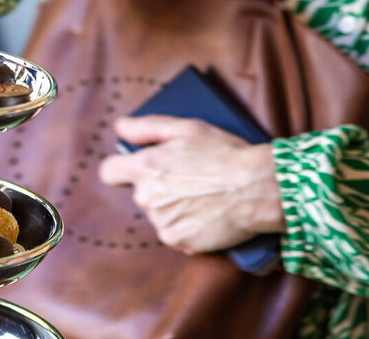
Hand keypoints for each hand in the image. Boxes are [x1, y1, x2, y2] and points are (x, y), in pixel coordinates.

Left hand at [99, 116, 284, 254]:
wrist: (260, 188)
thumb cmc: (224, 154)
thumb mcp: (185, 128)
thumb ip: (145, 127)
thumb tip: (119, 127)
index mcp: (144, 168)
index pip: (108, 172)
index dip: (119, 169)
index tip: (132, 168)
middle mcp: (147, 198)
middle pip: (140, 194)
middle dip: (158, 187)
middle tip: (188, 179)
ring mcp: (163, 223)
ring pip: (159, 214)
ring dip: (174, 207)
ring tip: (202, 196)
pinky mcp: (181, 242)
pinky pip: (176, 233)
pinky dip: (188, 226)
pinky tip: (207, 213)